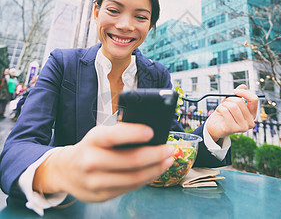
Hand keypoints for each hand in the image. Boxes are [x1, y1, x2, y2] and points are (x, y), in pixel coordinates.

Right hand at [33, 123, 174, 201]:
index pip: (114, 135)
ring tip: (167, 160)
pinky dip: (146, 179)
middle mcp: (91, 161)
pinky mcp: (101, 196)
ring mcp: (95, 182)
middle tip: (170, 149)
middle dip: (156, 155)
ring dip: (156, 169)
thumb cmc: (90, 147)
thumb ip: (120, 131)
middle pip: (131, 160)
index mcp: (92, 140)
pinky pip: (130, 188)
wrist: (65, 170)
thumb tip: (148, 130)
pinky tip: (155, 171)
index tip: (152, 132)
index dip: (134, 133)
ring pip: (134, 177)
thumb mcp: (99, 134)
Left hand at [205, 84, 257, 141]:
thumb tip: (243, 86)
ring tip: (221, 107)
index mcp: (252, 114)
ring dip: (224, 104)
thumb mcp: (232, 102)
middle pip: (240, 102)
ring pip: (232, 107)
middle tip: (224, 102)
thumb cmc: (224, 114)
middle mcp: (250, 122)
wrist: (215, 126)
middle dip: (229, 99)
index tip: (235, 91)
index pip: (254, 99)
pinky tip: (218, 112)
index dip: (244, 93)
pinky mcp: (232, 129)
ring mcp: (242, 128)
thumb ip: (238, 95)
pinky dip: (219, 108)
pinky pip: (225, 111)